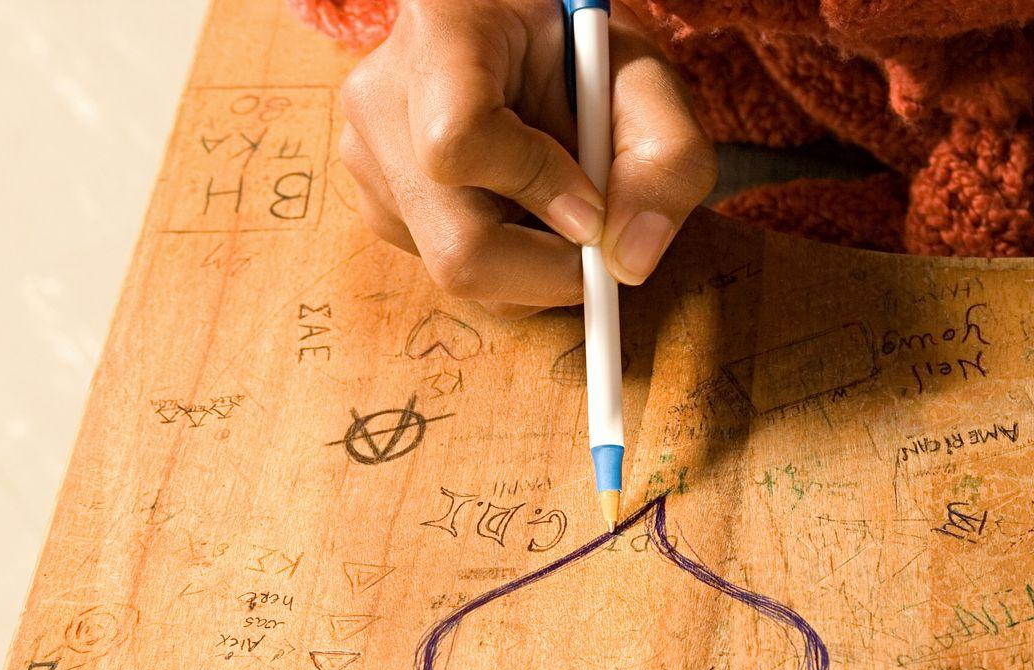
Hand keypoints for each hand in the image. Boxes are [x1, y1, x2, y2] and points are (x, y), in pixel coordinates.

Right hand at [338, 0, 715, 315]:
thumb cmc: (584, 55)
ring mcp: (367, 157)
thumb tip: (628, 263)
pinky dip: (509, 259)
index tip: (594, 201)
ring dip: (534, 262)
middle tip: (596, 237)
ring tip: (554, 196)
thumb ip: (665, 161)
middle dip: (550, 268)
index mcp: (442, 32)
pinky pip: (450, 273)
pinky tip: (522, 205)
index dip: (539, 189)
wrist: (525, 40)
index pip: (458, 142)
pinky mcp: (377, 204)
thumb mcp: (645, 84)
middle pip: (457, 247)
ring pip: (459, 273)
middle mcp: (381, 97)